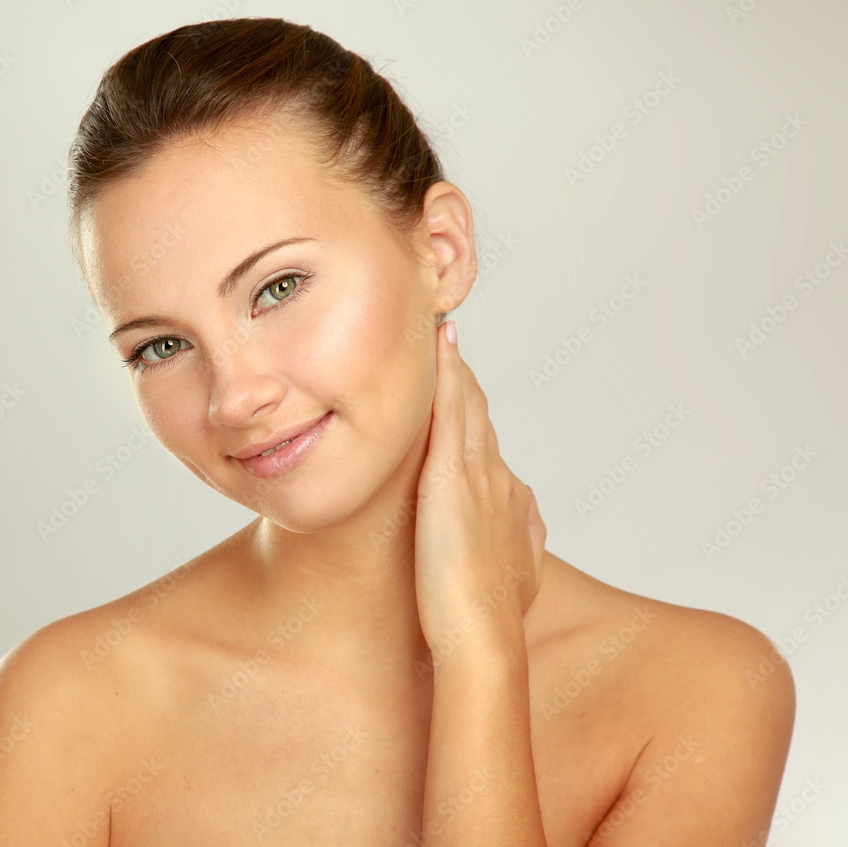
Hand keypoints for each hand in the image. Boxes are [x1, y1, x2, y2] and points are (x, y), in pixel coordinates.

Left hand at [414, 320, 545, 655]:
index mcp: (507, 499)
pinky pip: (450, 413)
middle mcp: (497, 478)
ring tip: (442, 332)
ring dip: (456, 369)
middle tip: (448, 339)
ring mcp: (476, 475)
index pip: (487, 443)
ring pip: (467, 406)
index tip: (463, 385)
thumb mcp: (516, 572)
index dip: (476, 411)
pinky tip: (439, 348)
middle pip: (480, 416)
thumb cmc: (491, 618)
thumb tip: (528, 523)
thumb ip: (520, 541)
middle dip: (464, 379)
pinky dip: (447, 377)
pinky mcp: (452, 478)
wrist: (485, 636)